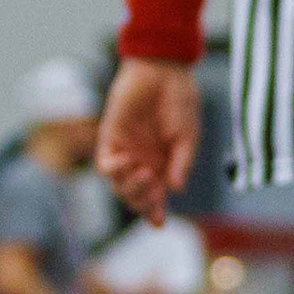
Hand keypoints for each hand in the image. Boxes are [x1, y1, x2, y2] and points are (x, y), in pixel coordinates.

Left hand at [100, 59, 201, 218]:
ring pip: (119, 186)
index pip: (156, 196)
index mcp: (163, 165)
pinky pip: (105, 165)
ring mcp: (125, 151)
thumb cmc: (180, 100)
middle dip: (143, 202)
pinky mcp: (110, 137)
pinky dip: (115, 170)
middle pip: (135, 196)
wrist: (162, 70)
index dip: (155, 212)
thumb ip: (181, 163)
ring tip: (144, 173)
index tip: (159, 223)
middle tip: (154, 193)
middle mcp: (142, 161)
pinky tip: (129, 161)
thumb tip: (176, 189)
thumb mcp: (188, 137)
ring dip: (130, 188)